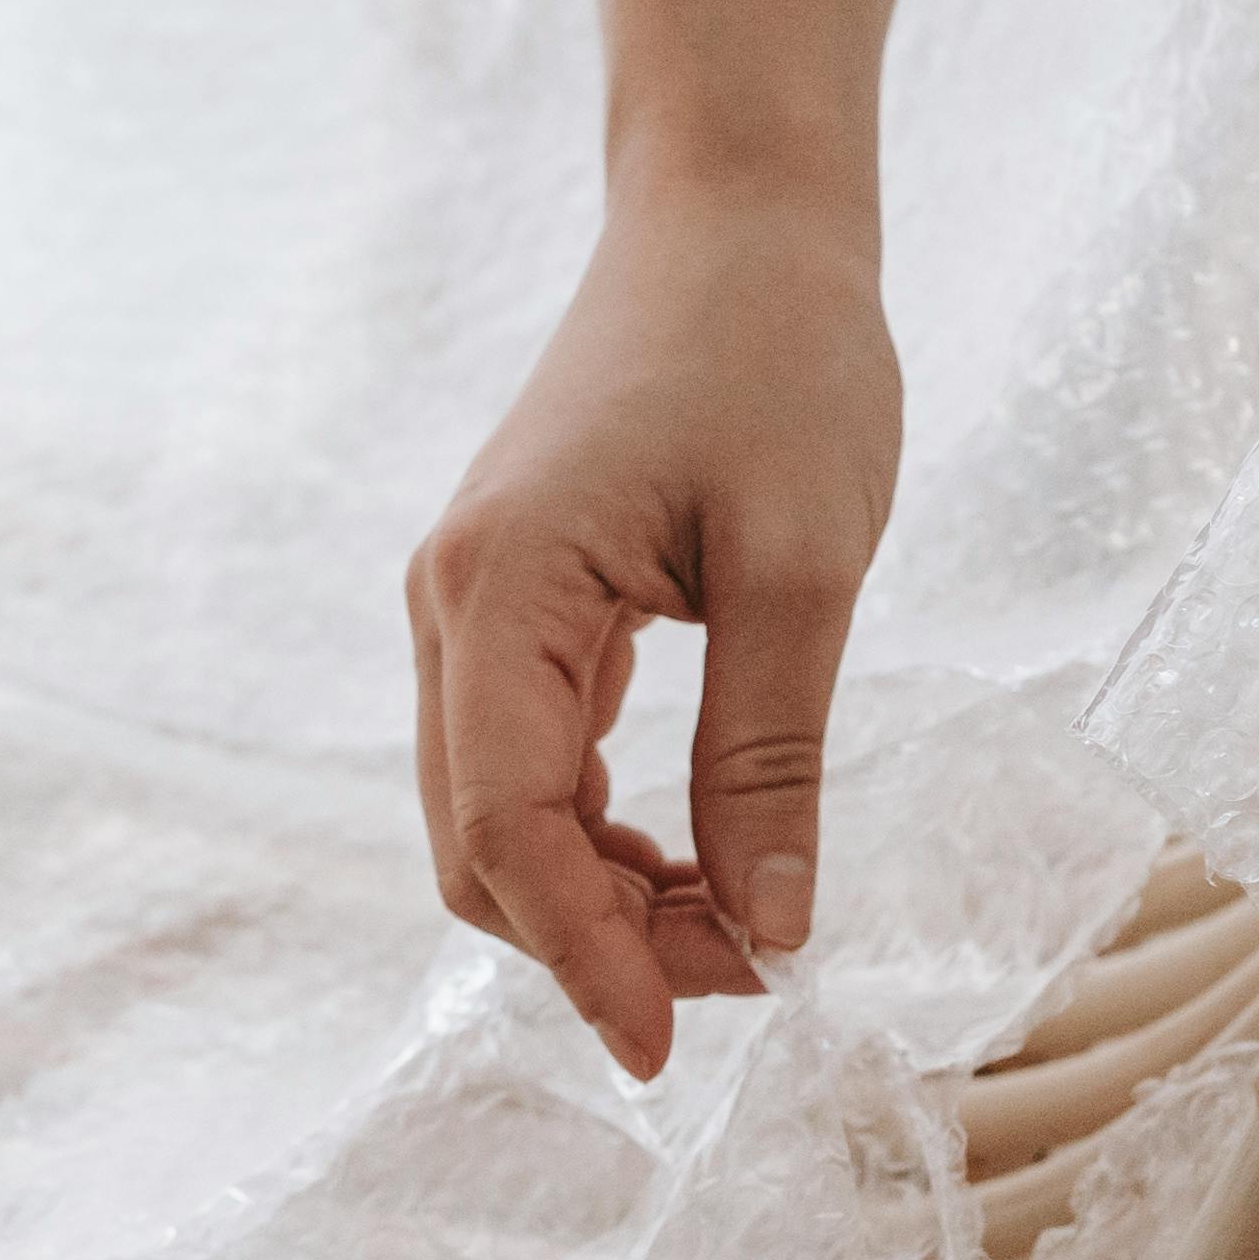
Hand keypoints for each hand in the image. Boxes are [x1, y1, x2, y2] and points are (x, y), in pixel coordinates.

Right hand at [409, 184, 898, 1077]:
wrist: (737, 215)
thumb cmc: (779, 354)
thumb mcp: (805, 561)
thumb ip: (771, 752)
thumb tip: (770, 931)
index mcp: (501, 587)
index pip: (506, 828)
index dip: (586, 954)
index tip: (679, 1044)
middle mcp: (453, 604)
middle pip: (476, 845)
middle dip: (598, 939)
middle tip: (753, 978)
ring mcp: (472, 602)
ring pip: (493, 815)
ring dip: (600, 895)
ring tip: (744, 922)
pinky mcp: (513, 600)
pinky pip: (523, 760)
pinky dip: (598, 833)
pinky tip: (699, 852)